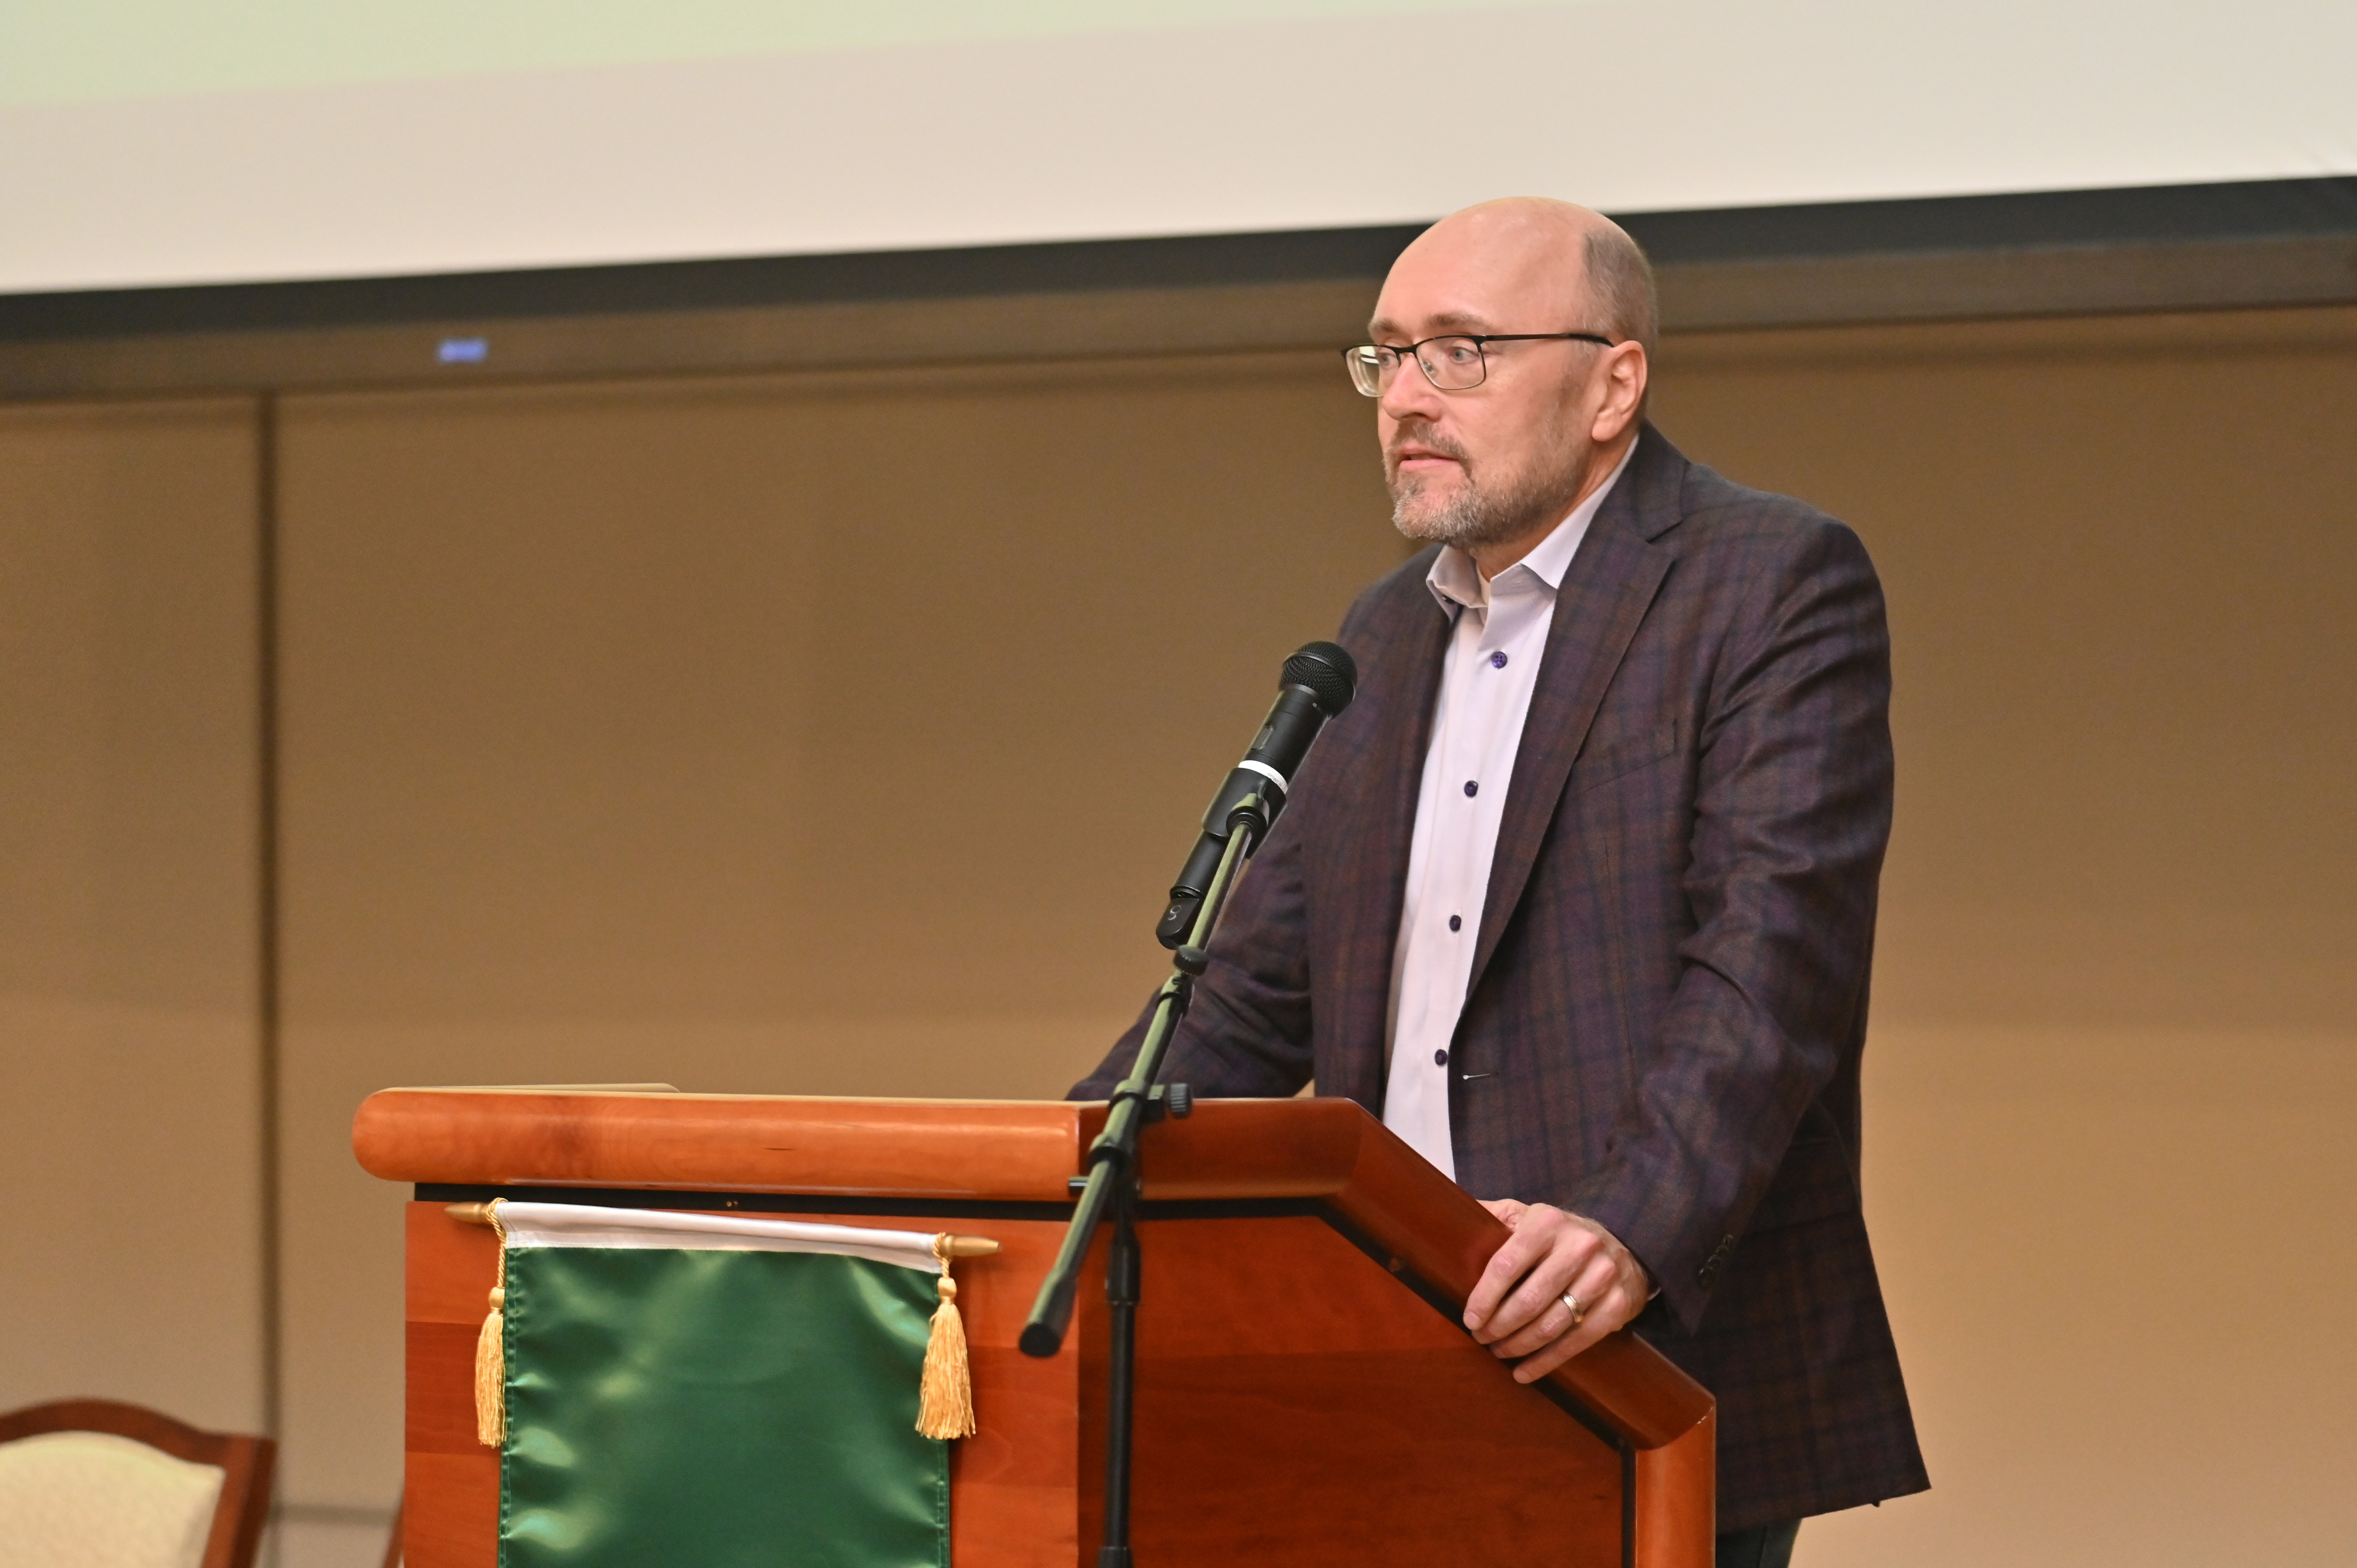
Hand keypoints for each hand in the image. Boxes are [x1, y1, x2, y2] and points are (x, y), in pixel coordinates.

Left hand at [1463, 1200, 1651, 1382]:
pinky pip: (1576, 1342)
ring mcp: (1602, 1276)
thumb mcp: (1526, 1215)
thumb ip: (1491, 1215)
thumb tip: (1450, 1214)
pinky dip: (1546, 1362)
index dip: (1484, 1298)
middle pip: (1528, 1300)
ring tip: (1498, 1352)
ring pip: (1551, 1325)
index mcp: (1547, 1221)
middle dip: (1498, 1327)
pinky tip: (1523, 1372)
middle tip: (1481, 1338)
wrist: (1622, 1248)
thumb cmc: (1558, 1235)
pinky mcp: (1618, 1305)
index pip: (1506, 1265)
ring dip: (1518, 1346)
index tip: (1469, 1319)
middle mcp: (1579, 1246)